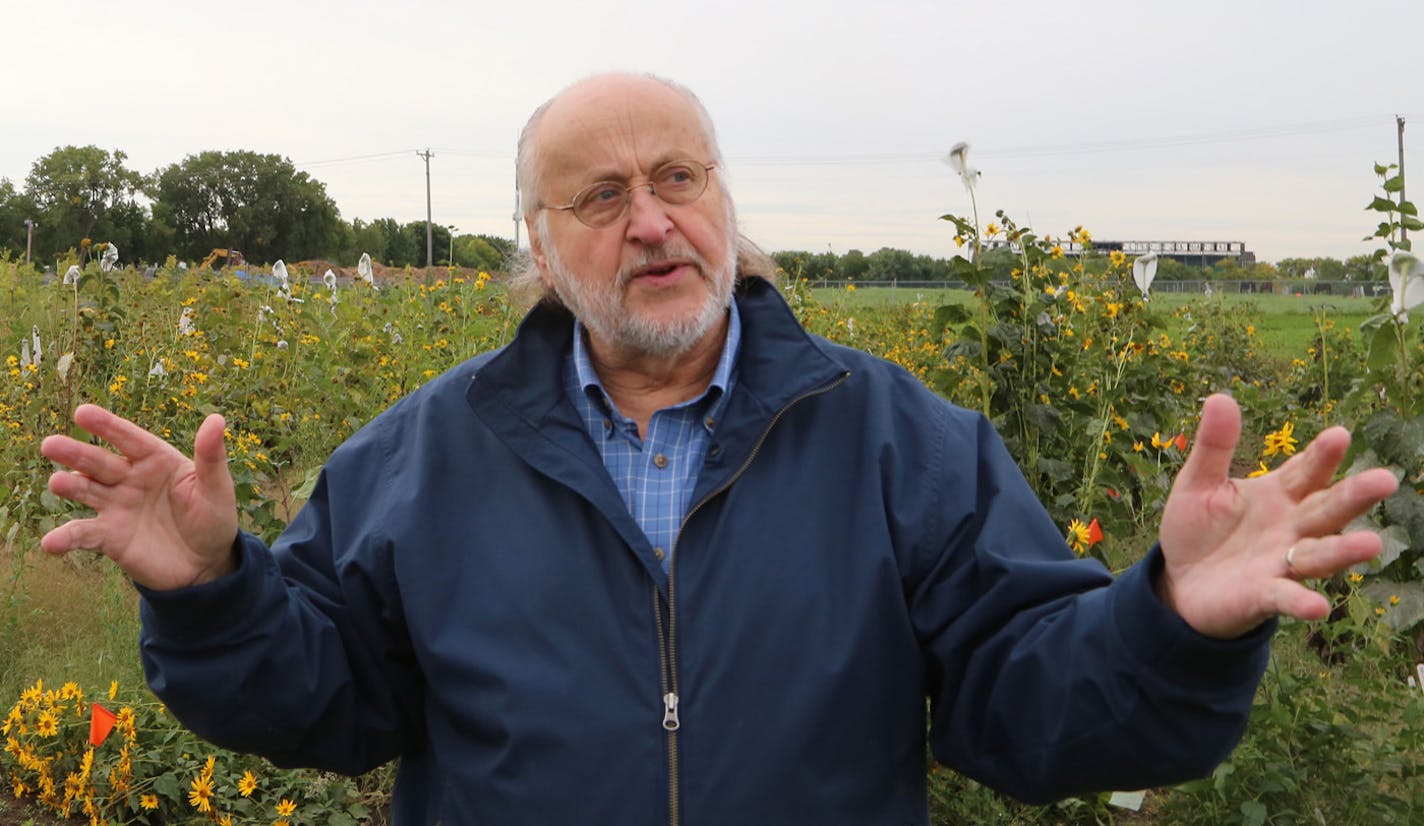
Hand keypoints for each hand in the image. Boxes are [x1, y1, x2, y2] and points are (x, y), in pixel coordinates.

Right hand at [40, 404, 239, 590]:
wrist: (206, 565)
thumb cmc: (213, 519)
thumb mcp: (216, 488)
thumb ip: (211, 457)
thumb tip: (217, 419)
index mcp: (156, 460)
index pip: (129, 439)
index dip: (107, 426)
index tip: (83, 412)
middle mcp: (130, 479)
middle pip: (99, 463)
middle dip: (75, 454)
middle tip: (50, 445)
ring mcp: (116, 507)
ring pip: (86, 491)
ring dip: (68, 486)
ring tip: (57, 484)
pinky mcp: (109, 538)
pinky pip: (84, 535)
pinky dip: (66, 538)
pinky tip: (51, 543)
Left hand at [1157, 394, 1398, 638]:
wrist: (1180, 581)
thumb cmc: (1199, 529)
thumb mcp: (1198, 484)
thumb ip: (1213, 447)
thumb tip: (1219, 396)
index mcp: (1279, 494)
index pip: (1307, 471)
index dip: (1322, 455)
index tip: (1339, 435)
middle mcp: (1291, 528)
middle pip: (1328, 509)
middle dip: (1354, 496)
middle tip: (1385, 479)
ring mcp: (1281, 562)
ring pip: (1319, 554)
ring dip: (1343, 551)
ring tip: (1372, 544)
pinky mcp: (1263, 595)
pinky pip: (1286, 598)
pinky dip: (1301, 602)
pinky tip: (1316, 607)